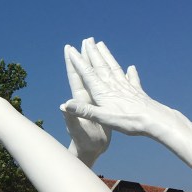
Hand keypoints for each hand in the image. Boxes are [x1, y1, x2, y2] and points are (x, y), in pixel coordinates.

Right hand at [60, 38, 164, 136]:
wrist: (154, 120)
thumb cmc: (128, 120)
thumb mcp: (103, 118)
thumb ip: (84, 110)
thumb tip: (64, 105)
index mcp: (102, 91)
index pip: (87, 73)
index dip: (78, 61)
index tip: (71, 49)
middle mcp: (113, 85)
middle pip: (100, 65)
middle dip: (92, 52)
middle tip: (87, 39)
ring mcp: (126, 87)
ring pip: (114, 67)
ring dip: (107, 55)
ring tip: (102, 44)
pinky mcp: (137, 92)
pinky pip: (132, 79)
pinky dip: (131, 73)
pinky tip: (131, 67)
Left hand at [63, 40, 111, 161]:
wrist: (91, 152)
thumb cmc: (85, 142)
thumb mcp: (78, 130)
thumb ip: (71, 117)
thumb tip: (62, 106)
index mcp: (81, 100)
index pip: (76, 77)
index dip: (72, 62)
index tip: (69, 47)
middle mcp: (88, 97)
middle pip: (87, 72)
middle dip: (86, 56)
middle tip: (86, 40)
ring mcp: (98, 101)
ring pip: (100, 77)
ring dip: (99, 63)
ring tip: (102, 49)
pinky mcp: (108, 106)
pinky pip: (115, 87)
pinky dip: (121, 77)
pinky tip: (129, 69)